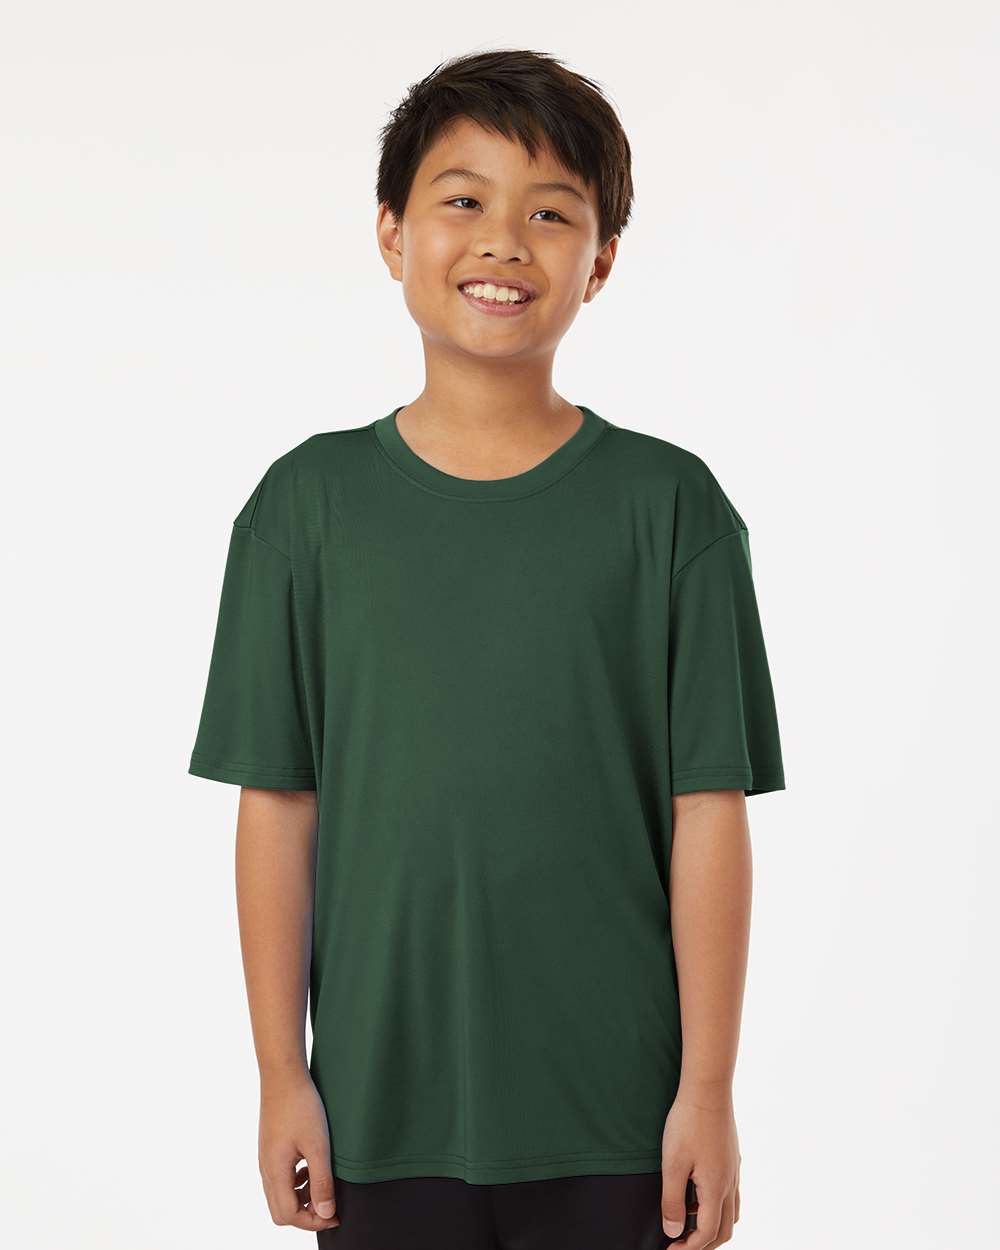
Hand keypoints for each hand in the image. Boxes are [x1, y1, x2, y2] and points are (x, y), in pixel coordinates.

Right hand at [258, 1068, 340, 1231]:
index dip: (313, 1221)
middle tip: (329, 1204)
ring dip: (302, 1197)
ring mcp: (266, 1159)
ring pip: (280, 1195)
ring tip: (323, 1182)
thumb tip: (326, 1213)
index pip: (289, 1215)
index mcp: (275, 1172)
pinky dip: (296, 1182)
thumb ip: (322, 1180)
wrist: (283, 1075)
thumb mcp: (318, 1145)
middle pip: (281, 1211)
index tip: (335, 1214)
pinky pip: (280, 1178)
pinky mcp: (270, 1148)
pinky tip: (311, 1167)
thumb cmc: (302, 1106)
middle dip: (306, 1214)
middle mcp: (266, 1170)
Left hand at [660, 1086, 740, 1246]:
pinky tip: (698, 1194)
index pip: (707, 1233)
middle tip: (680, 1245)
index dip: (689, 1248)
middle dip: (704, 1244)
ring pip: (731, 1213)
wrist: (708, 1089)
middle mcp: (730, 1184)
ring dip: (712, 1226)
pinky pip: (731, 1195)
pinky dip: (717, 1207)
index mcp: (716, 1188)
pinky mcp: (732, 1158)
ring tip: (688, 1222)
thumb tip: (673, 1232)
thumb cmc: (687, 1123)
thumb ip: (672, 1200)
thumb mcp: (673, 1163)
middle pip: (724, 1230)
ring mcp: (734, 1171)